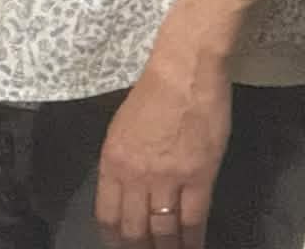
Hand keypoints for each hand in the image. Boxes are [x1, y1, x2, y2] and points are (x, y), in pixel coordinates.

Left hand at [94, 48, 229, 247]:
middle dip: (139, 248)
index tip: (120, 247)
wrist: (183, 73)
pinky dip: (193, 240)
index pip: (107, 215)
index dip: (113, 239)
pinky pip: (193, 221)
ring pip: (163, 231)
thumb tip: (127, 194)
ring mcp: (167, 179)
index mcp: (112, 161)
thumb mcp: (121, 129)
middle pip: (133, 229)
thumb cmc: (152, 94)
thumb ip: (122, 163)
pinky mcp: (198, 178)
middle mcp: (134, 176)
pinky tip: (193, 247)